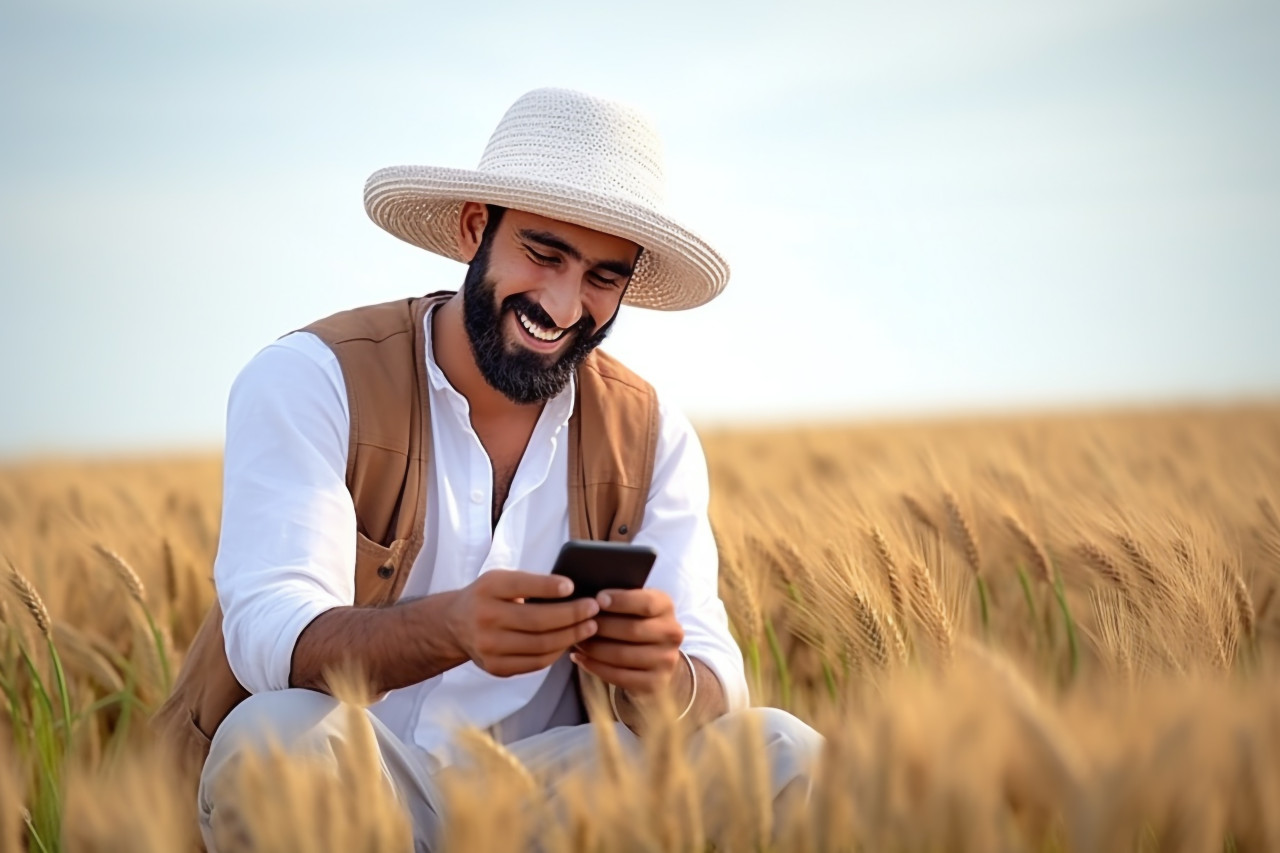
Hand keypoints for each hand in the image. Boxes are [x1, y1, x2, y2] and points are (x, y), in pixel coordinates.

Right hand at [446, 570, 598, 676]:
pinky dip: (557, 653)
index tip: (572, 586)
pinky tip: (569, 642)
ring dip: (571, 636)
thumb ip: (530, 584)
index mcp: (488, 589)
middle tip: (594, 608)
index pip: (522, 585)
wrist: (454, 625)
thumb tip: (573, 592)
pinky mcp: (496, 667)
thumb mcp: (500, 580)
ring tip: (590, 626)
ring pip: (541, 645)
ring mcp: (489, 647)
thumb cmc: (488, 597)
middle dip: (572, 615)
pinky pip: (535, 663)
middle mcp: (485, 618)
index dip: (548, 587)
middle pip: (538, 620)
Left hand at [571, 588, 683, 695]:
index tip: (597, 599)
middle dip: (600, 627)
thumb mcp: (636, 607)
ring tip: (576, 642)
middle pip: (632, 630)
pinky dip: (595, 667)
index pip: (647, 603)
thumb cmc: (637, 624)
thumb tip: (588, 599)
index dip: (621, 601)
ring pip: (622, 655)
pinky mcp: (654, 682)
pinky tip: (581, 659)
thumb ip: (620, 600)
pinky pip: (619, 676)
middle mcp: (672, 633)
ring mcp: (665, 660)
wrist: (657, 661)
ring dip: (594, 649)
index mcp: (666, 608)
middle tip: (578, 624)